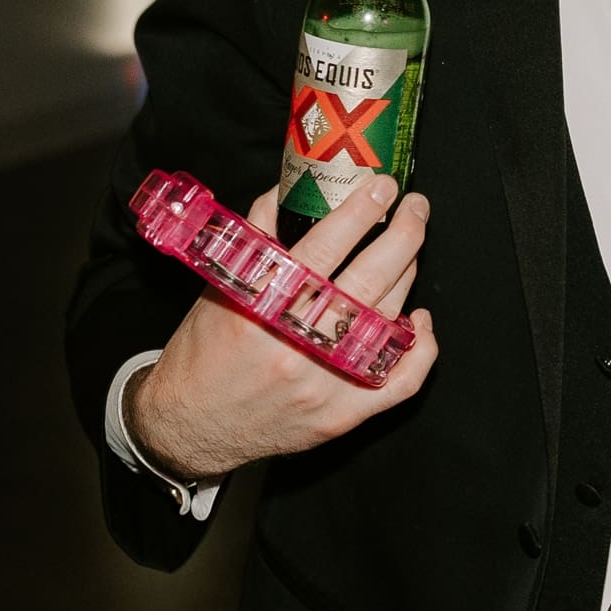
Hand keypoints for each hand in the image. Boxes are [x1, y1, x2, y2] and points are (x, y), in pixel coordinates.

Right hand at [128, 178, 436, 483]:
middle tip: (416, 207)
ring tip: (410, 248)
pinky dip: (421, 348)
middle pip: (368, 280)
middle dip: (404, 235)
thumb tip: (288, 189)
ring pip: (387, 320)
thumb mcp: (221, 285)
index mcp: (262, 307)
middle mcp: (295, 345)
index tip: (382, 185)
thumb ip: (258, 237)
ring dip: (408, 276)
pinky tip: (419, 320)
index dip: (360, 212)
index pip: (324, 247)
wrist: (189, 425)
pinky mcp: (341, 415)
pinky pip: (400, 382)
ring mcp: (323, 384)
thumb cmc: (204, 351)